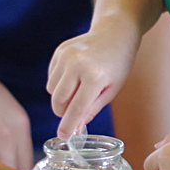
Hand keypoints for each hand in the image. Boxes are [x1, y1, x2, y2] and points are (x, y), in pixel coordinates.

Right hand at [47, 21, 140, 139]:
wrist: (114, 33)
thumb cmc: (118, 64)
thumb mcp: (111, 89)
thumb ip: (92, 109)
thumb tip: (75, 128)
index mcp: (95, 76)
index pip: (76, 108)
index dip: (68, 125)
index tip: (63, 136)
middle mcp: (77, 65)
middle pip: (58, 100)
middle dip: (62, 112)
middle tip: (72, 114)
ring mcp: (66, 56)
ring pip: (52, 90)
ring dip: (61, 96)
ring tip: (78, 89)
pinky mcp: (59, 51)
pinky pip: (51, 77)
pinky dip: (59, 83)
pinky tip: (74, 76)